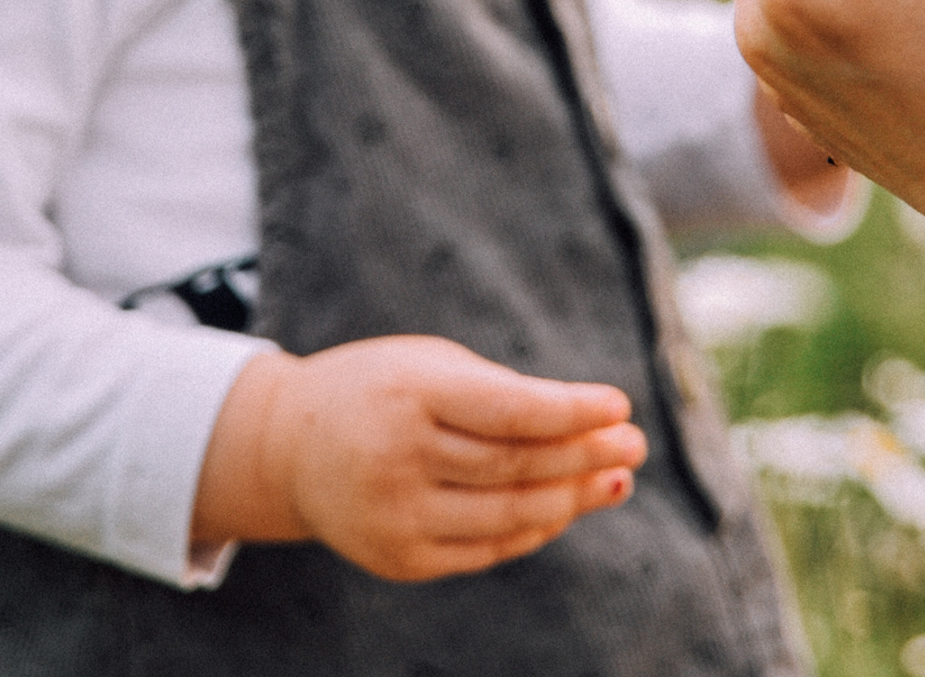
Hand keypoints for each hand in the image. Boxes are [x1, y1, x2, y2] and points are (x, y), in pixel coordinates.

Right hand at [194, 336, 644, 580]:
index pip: (510, 411)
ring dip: (572, 498)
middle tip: (634, 444)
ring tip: (616, 479)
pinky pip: (485, 549)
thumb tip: (589, 427)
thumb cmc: (382, 389)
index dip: (572, 411)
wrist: (290, 446)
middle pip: (517, 466)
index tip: (620, 404)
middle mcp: (399, 457)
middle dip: (585, 455)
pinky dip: (533, 530)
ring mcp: (396, 516)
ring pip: (508, 515)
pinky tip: (566, 507)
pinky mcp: (399, 559)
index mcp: (410, 393)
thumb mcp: (430, 365)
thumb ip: (499, 394)